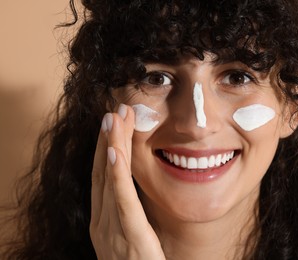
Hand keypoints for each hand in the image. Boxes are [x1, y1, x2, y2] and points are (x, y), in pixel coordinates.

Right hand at [90, 104, 164, 259]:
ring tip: (114, 118)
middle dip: (107, 140)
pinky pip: (122, 200)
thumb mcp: (131, 238)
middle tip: (114, 111)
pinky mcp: (129, 236)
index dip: (106, 149)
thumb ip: (130, 216)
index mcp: (104, 222)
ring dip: (112, 146)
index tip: (113, 125)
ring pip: (110, 180)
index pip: (103, 177)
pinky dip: (116, 174)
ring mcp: (112, 229)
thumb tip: (135, 193)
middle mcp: (103, 222)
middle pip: (103, 172)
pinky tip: (115, 151)